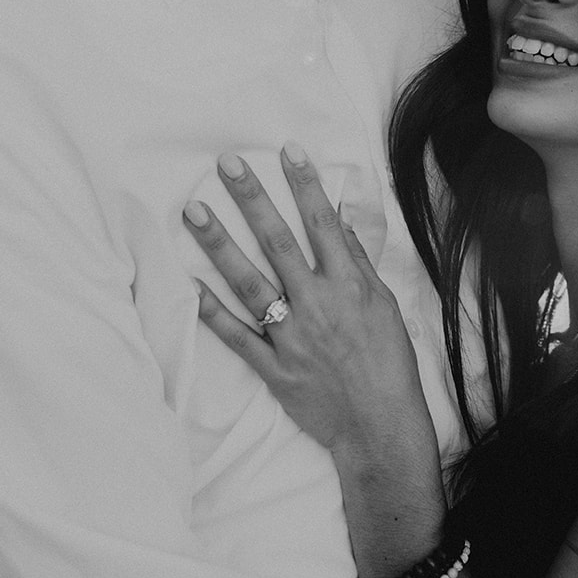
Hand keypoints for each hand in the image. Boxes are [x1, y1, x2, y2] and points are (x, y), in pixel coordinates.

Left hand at [184, 144, 432, 457]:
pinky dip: (212, 313)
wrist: (380, 426)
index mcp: (349, 287)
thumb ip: (358, 264)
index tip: (287, 150)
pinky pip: (236, 336)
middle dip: (252, 200)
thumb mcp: (384, 308)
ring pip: (249, 282)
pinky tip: (189, 286)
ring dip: (220, 245)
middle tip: (227, 165)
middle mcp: (317, 305)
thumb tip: (339, 223)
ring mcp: (291, 337)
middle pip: (279, 242)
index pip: (323, 224)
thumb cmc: (388, 365)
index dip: (305, 185)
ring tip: (194, 212)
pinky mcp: (273, 368)